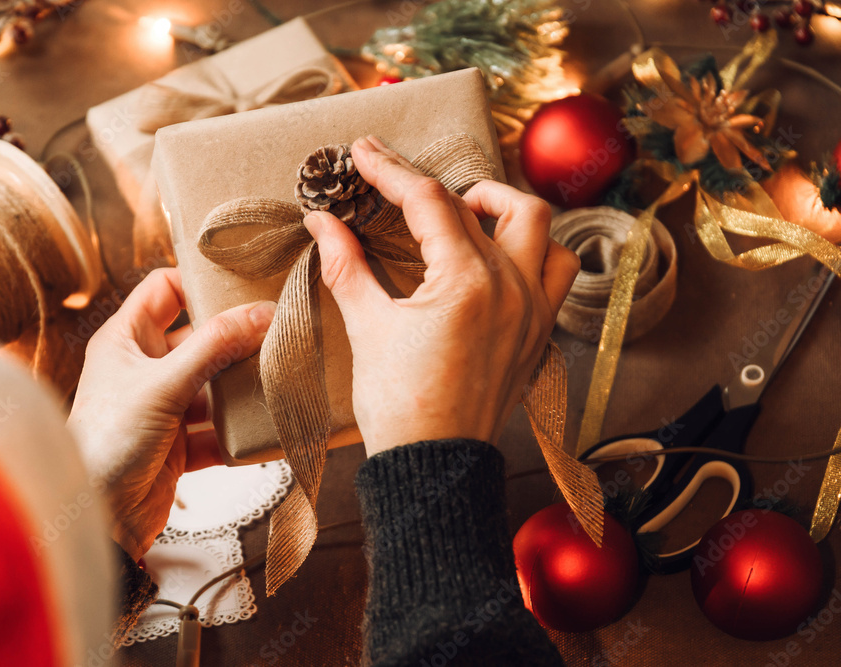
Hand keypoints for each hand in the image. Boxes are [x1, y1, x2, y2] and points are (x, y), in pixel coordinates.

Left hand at [67, 268, 275, 559]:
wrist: (96, 521)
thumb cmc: (107, 443)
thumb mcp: (164, 385)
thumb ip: (214, 346)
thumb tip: (261, 311)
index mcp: (126, 340)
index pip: (164, 289)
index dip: (199, 282)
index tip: (242, 282)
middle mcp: (143, 369)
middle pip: (199, 339)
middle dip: (237, 339)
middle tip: (279, 330)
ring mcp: (162, 408)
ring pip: (214, 387)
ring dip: (243, 389)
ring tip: (282, 379)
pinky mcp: (178, 446)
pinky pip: (218, 431)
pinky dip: (240, 434)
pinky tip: (266, 431)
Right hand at [303, 136, 578, 456]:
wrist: (432, 467)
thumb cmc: (398, 404)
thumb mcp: (366, 326)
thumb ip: (346, 264)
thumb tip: (321, 221)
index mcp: (467, 281)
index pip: (428, 201)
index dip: (390, 170)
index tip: (363, 152)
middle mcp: (512, 287)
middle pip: (479, 204)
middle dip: (432, 184)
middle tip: (395, 180)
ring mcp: (534, 310)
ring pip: (540, 229)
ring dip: (504, 208)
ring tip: (466, 210)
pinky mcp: (540, 333)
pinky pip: (556, 273)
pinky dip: (534, 252)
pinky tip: (501, 258)